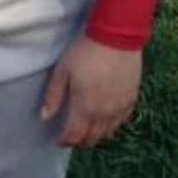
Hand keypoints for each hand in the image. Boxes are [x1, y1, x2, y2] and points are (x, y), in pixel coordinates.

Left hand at [40, 33, 141, 147]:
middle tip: (71, 136)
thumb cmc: (85, 52)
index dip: (64, 141)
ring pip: (108, 133)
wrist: (116, 36)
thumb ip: (53, 96)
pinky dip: (112, 125)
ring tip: (87, 130)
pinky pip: (122, 121)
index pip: (74, 135)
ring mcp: (120, 107)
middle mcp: (104, 113)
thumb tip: (45, 117)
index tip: (58, 140)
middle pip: (92, 138)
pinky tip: (106, 119)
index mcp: (85, 107)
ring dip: (96, 135)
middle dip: (80, 141)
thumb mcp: (62, 71)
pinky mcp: (132, 98)